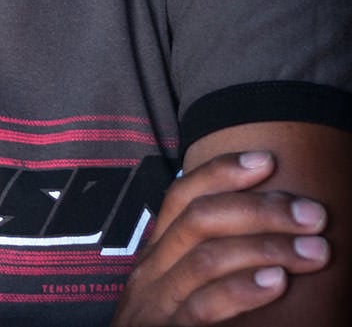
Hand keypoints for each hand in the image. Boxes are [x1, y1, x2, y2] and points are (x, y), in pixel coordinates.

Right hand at [111, 150, 329, 324]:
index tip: (267, 159)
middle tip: (313, 214)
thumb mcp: (180, 287)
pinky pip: (204, 306)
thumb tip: (268, 228)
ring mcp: (155, 303)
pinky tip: (277, 283)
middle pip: (200, 219)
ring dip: (266, 248)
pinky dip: (243, 290)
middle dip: (261, 209)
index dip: (222, 171)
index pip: (182, 193)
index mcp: (156, 252)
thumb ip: (209, 259)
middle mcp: (151, 270)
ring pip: (206, 257)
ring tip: (314, 251)